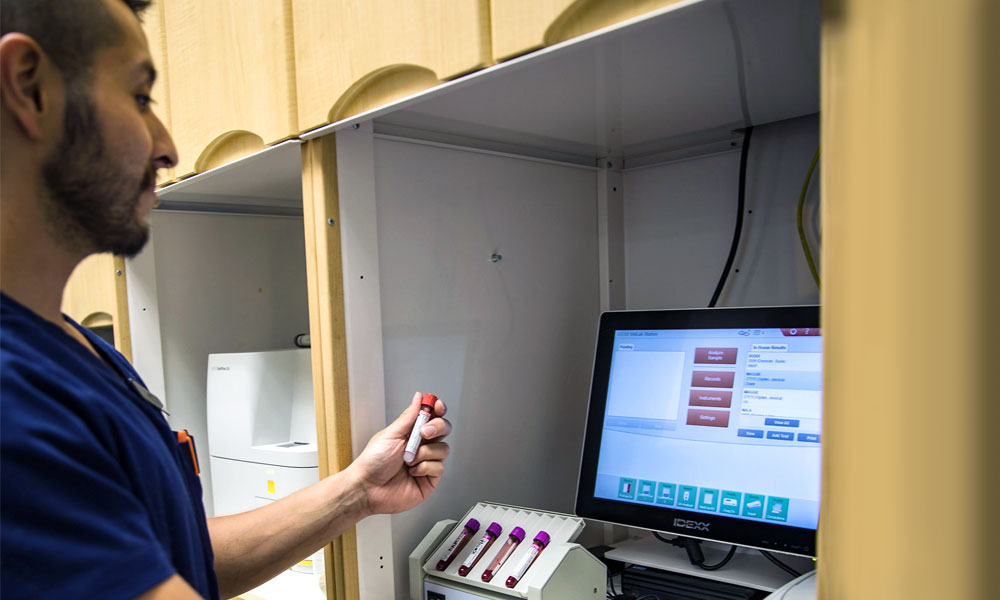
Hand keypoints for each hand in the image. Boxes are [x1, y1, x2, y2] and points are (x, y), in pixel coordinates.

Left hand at [350, 392, 451, 515]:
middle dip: (437, 427)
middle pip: (443, 429)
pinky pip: (439, 467)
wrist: (368, 489)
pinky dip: (424, 468)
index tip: (437, 405)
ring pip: (443, 448)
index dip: (437, 409)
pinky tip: (412, 472)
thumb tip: (418, 398)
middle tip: (423, 432)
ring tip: (408, 460)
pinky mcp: (430, 478)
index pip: (431, 416)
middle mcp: (420, 446)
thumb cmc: (372, 463)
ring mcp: (426, 462)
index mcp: (410, 432)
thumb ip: (409, 416)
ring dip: (425, 452)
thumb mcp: (391, 434)